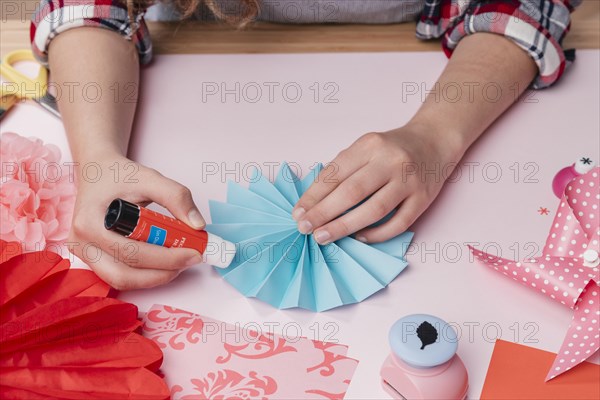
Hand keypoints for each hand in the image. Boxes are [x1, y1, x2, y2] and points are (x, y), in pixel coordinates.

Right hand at [68, 153, 205, 289]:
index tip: (194, 252)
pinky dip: (146, 273)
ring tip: (179, 261)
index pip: (132, 252)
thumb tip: (198, 225)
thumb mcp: (150, 178)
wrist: (99, 172)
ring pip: (123, 280)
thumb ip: (176, 197)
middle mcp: (81, 243)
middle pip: (125, 274)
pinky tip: (164, 260)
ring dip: (155, 276)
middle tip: (190, 260)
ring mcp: (84, 254)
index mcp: (90, 223)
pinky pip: (121, 275)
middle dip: (163, 272)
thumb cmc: (120, 175)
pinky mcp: (92, 259)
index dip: (166, 258)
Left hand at [292, 124, 463, 243]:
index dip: (313, 196)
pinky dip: (376, 233)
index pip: (336, 173)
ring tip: (323, 237)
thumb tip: (314, 201)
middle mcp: (390, 161)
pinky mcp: (424, 198)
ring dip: (345, 226)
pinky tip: (358, 237)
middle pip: (352, 192)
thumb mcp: (366, 147)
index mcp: (370, 145)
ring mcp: (409, 181)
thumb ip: (344, 169)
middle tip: (305, 228)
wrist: (434, 141)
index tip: (298, 213)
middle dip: (323, 213)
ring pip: (374, 210)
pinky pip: (398, 223)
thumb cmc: (392, 148)